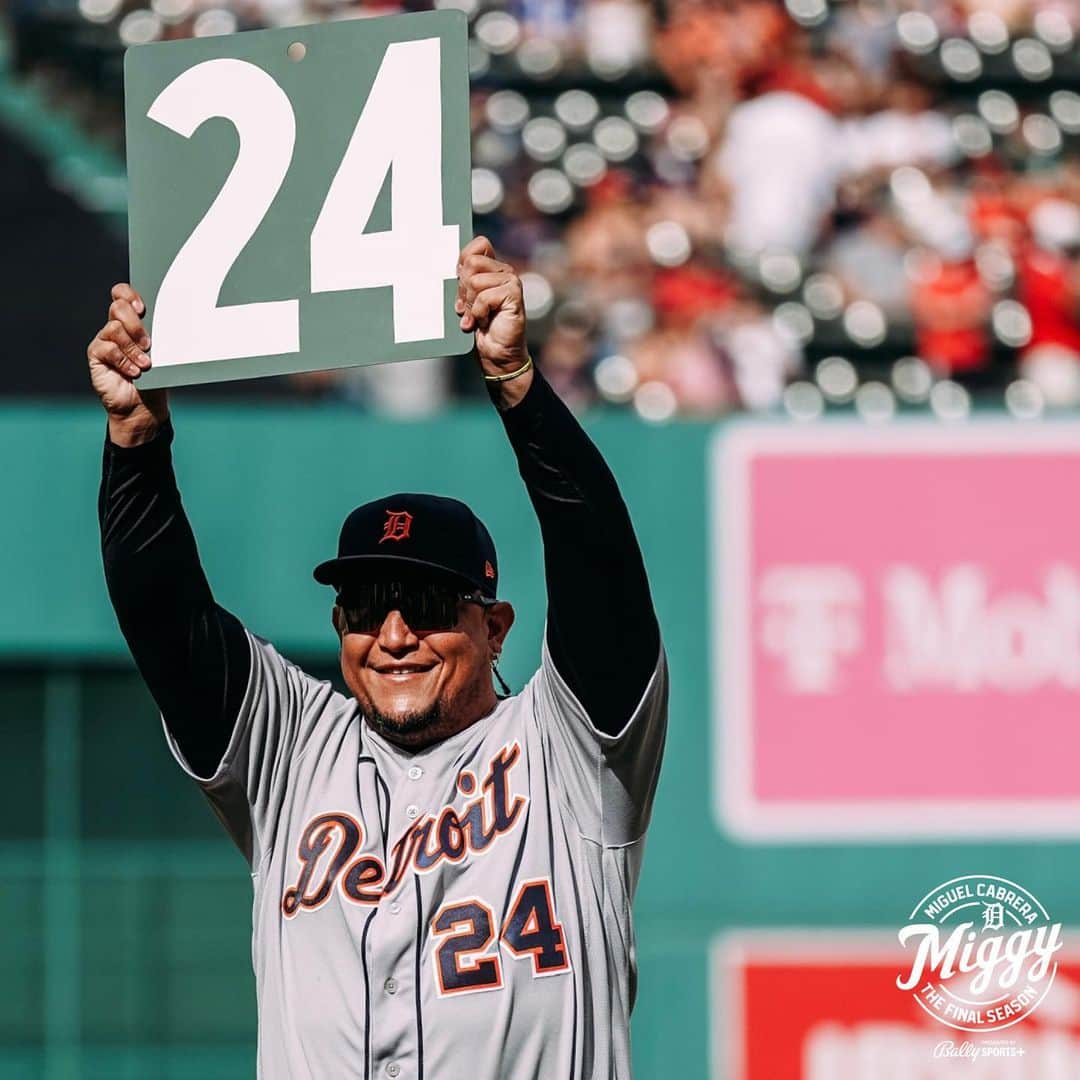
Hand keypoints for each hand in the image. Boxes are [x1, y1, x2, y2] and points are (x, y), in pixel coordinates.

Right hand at [87, 284, 168, 445]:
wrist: (143, 405)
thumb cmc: (155, 378)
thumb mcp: (163, 354)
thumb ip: (162, 335)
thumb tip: (177, 320)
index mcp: (133, 321)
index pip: (123, 294)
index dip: (129, 294)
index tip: (143, 308)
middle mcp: (116, 327)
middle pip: (118, 307)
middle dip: (136, 324)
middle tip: (148, 344)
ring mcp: (105, 340)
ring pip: (114, 328)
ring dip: (133, 348)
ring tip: (145, 364)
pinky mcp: (97, 355)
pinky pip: (107, 348)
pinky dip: (123, 360)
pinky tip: (134, 372)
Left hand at [456, 236, 529, 379]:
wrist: (496, 354)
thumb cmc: (480, 328)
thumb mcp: (465, 300)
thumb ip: (463, 281)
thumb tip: (453, 269)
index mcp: (492, 269)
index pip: (478, 244)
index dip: (463, 261)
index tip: (460, 283)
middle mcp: (504, 271)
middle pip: (470, 263)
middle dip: (463, 290)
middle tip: (467, 308)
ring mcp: (511, 281)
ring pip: (474, 281)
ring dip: (470, 305)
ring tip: (475, 318)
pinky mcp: (514, 294)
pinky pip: (484, 297)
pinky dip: (478, 313)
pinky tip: (484, 322)